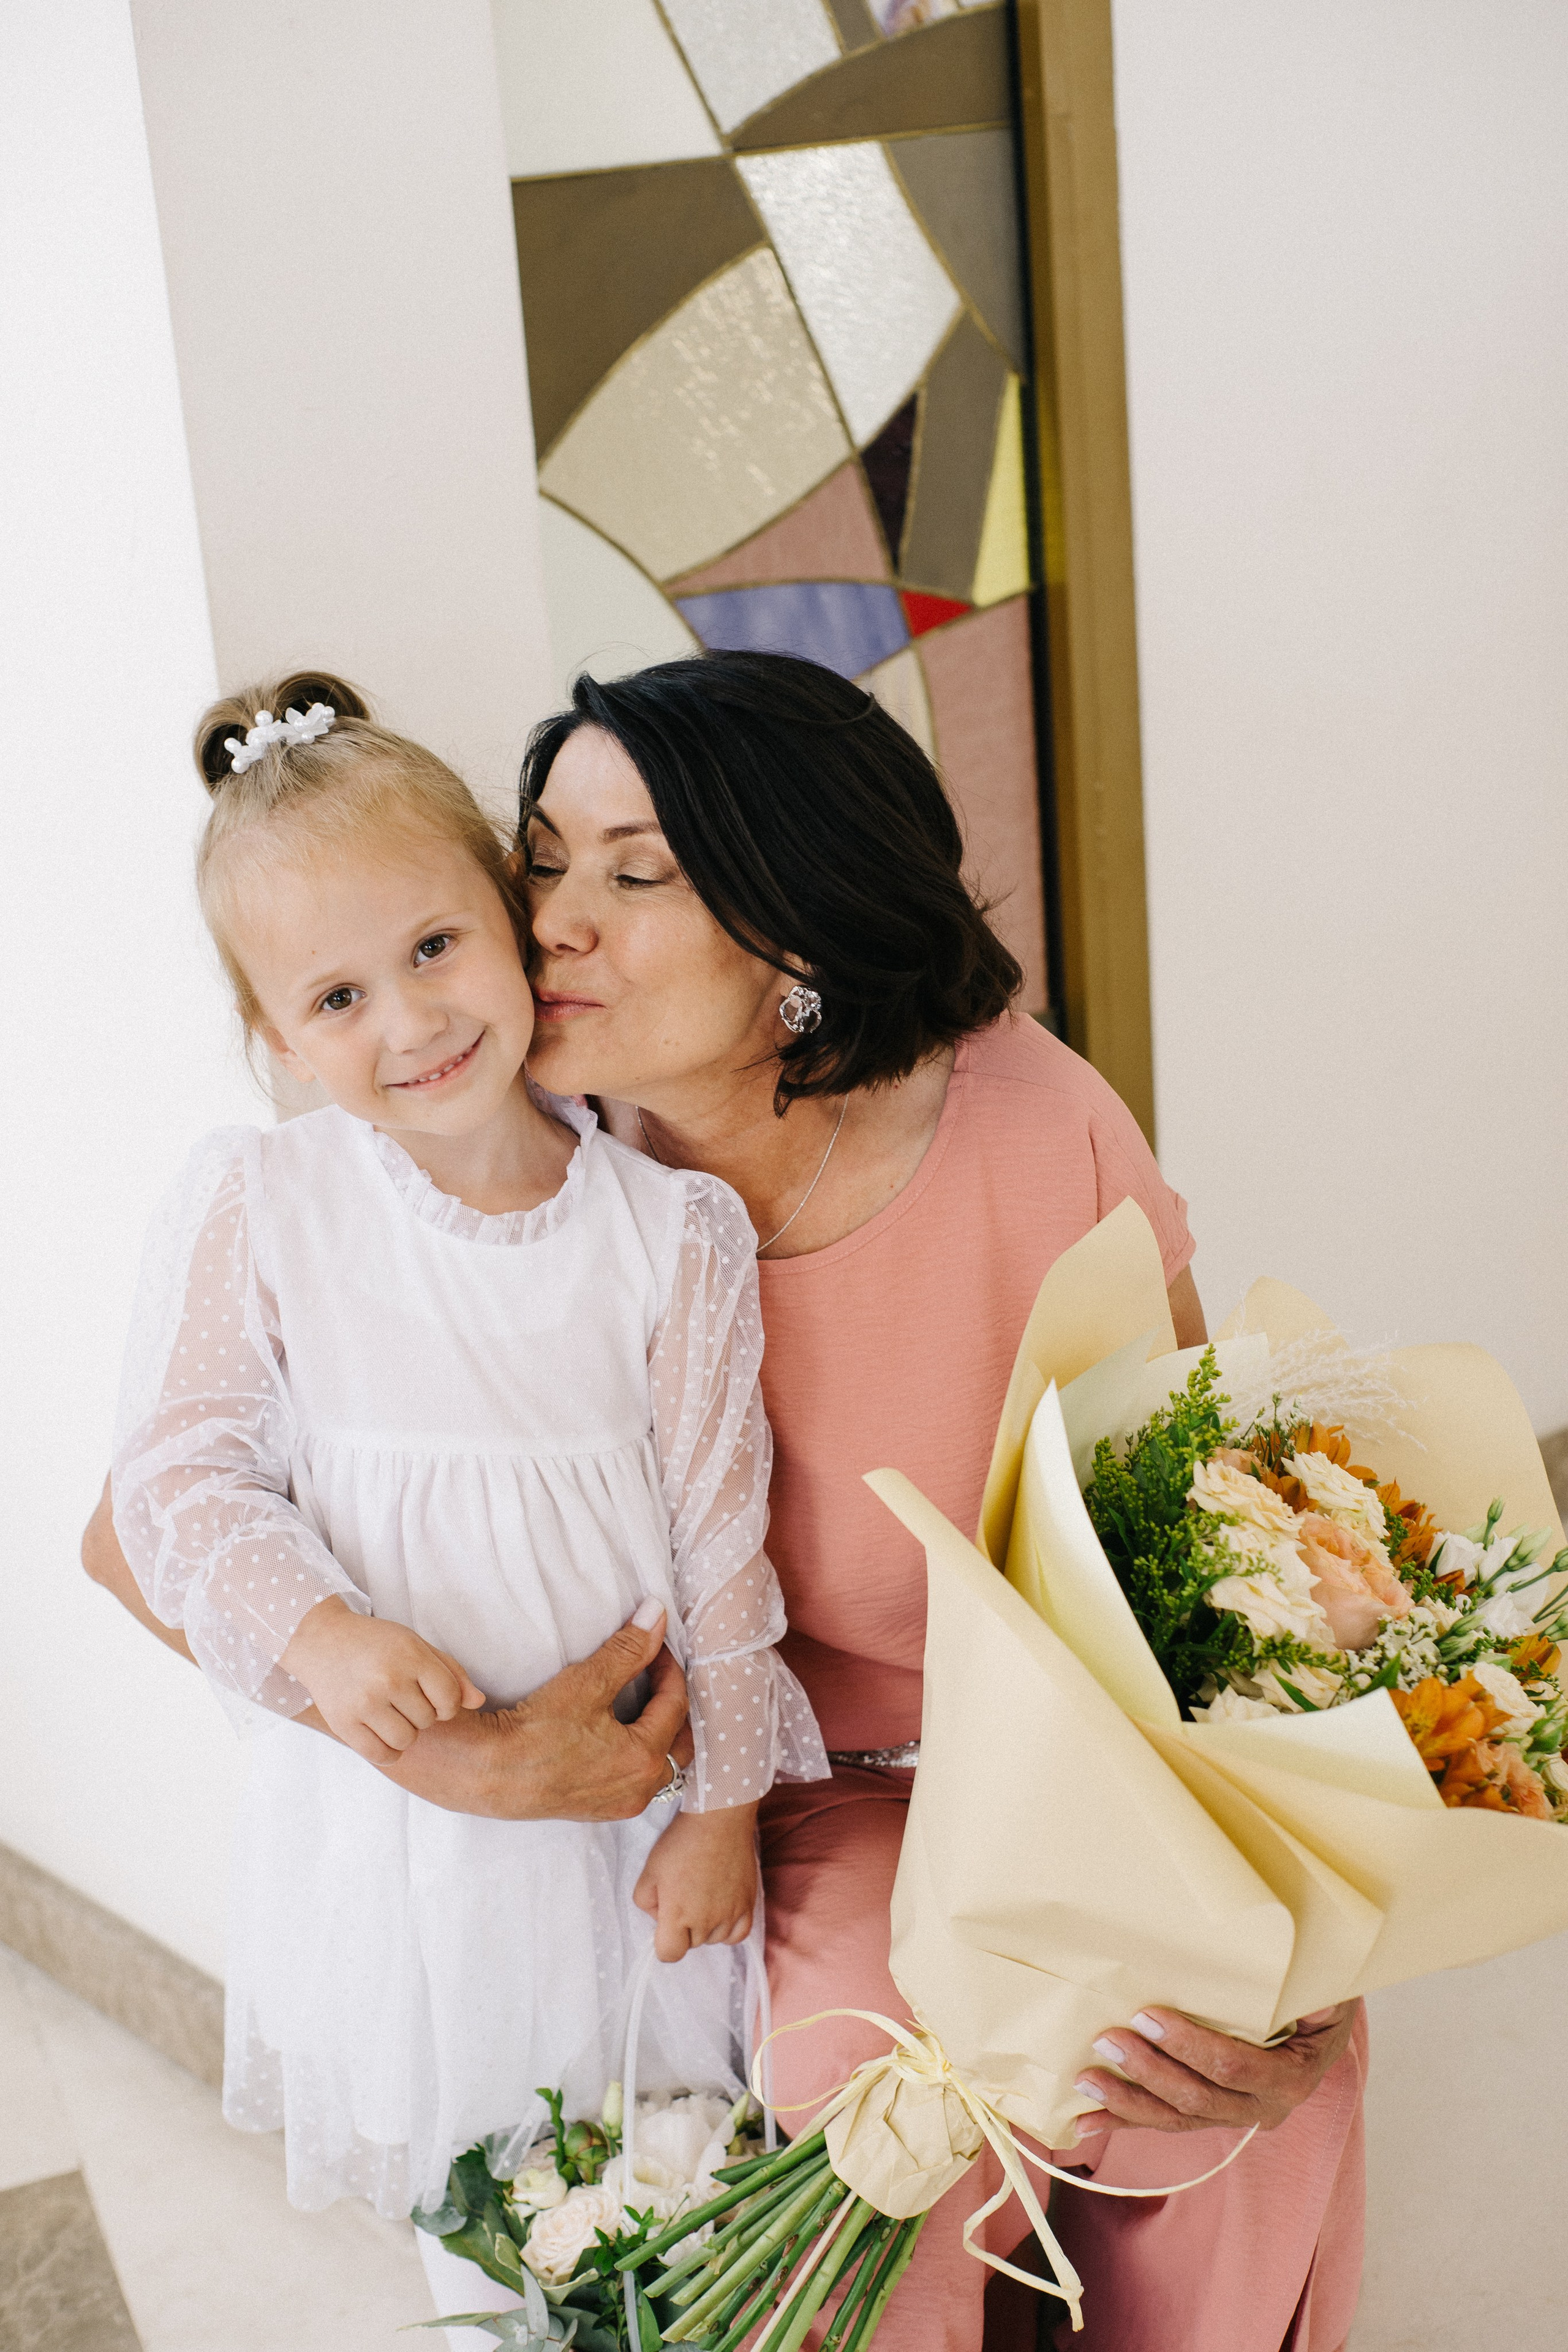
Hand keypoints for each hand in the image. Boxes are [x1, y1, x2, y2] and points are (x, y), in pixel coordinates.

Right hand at [281, 1596, 484, 1763]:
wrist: (323, 1641)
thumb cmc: (378, 1644)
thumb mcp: (417, 1646)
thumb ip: (451, 1672)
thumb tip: (478, 1702)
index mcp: (411, 1656)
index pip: (450, 1698)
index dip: (447, 1703)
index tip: (433, 1695)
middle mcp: (388, 1679)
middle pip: (428, 1720)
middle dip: (422, 1713)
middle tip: (402, 1698)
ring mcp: (364, 1703)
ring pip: (406, 1740)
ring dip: (405, 1732)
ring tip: (391, 1713)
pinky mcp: (344, 1723)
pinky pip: (382, 1755)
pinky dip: (388, 1751)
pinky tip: (381, 1732)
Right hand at [374, 1602, 694, 1819]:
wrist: (489, 1773)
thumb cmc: (537, 1730)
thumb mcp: (588, 1682)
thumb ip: (629, 1649)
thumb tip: (657, 1615)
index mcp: (645, 1758)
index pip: (675, 1704)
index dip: (669, 1669)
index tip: (655, 1646)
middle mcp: (640, 1789)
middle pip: (677, 1741)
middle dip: (672, 1705)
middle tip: (657, 1675)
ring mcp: (619, 1805)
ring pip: (658, 1766)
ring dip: (658, 1734)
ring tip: (643, 1704)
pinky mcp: (597, 1812)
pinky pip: (635, 1782)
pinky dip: (638, 1756)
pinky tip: (619, 1738)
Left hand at [634, 1804, 758, 1961]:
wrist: (718, 1820)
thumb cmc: (681, 1843)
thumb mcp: (649, 1870)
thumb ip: (645, 1902)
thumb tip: (658, 1915)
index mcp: (677, 1916)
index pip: (669, 1954)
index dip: (663, 1941)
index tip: (664, 1922)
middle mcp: (705, 1922)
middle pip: (691, 1943)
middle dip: (683, 1927)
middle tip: (683, 1895)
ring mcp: (730, 1915)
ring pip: (713, 1939)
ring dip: (705, 1926)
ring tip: (702, 1895)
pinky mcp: (748, 1905)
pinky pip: (737, 1934)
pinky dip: (728, 1928)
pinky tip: (722, 1911)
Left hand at [1071, 2001, 1359, 2140]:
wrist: (1320, 2027)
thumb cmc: (1317, 1998)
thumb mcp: (1326, 1990)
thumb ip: (1315, 1994)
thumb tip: (1313, 1996)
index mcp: (1291, 2076)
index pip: (1233, 2067)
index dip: (1189, 2046)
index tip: (1147, 2016)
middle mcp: (1264, 2107)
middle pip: (1198, 2098)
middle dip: (1148, 2073)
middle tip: (1105, 2041)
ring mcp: (1236, 2117)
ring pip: (1176, 2118)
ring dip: (1127, 2102)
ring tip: (1085, 2080)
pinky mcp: (1210, 2116)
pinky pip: (1164, 2123)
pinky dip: (1122, 2122)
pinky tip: (1085, 2122)